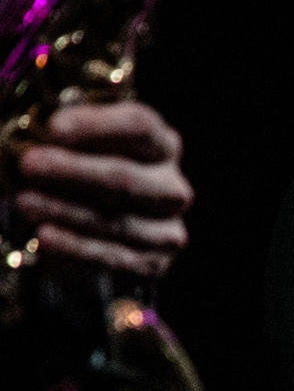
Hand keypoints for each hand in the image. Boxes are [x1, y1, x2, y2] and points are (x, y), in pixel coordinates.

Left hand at [9, 100, 191, 276]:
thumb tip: (42, 135)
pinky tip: (45, 236)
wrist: (97, 229)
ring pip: (118, 221)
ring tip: (24, 202)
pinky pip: (113, 258)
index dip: (97, 126)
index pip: (140, 127)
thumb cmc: (85, 176)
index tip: (55, 128)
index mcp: (161, 145)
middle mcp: (171, 186)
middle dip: (73, 171)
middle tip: (29, 165)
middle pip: (127, 177)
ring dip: (65, 211)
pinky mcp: (152, 263)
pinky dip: (75, 248)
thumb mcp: (82, 146)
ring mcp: (167, 228)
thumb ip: (69, 137)